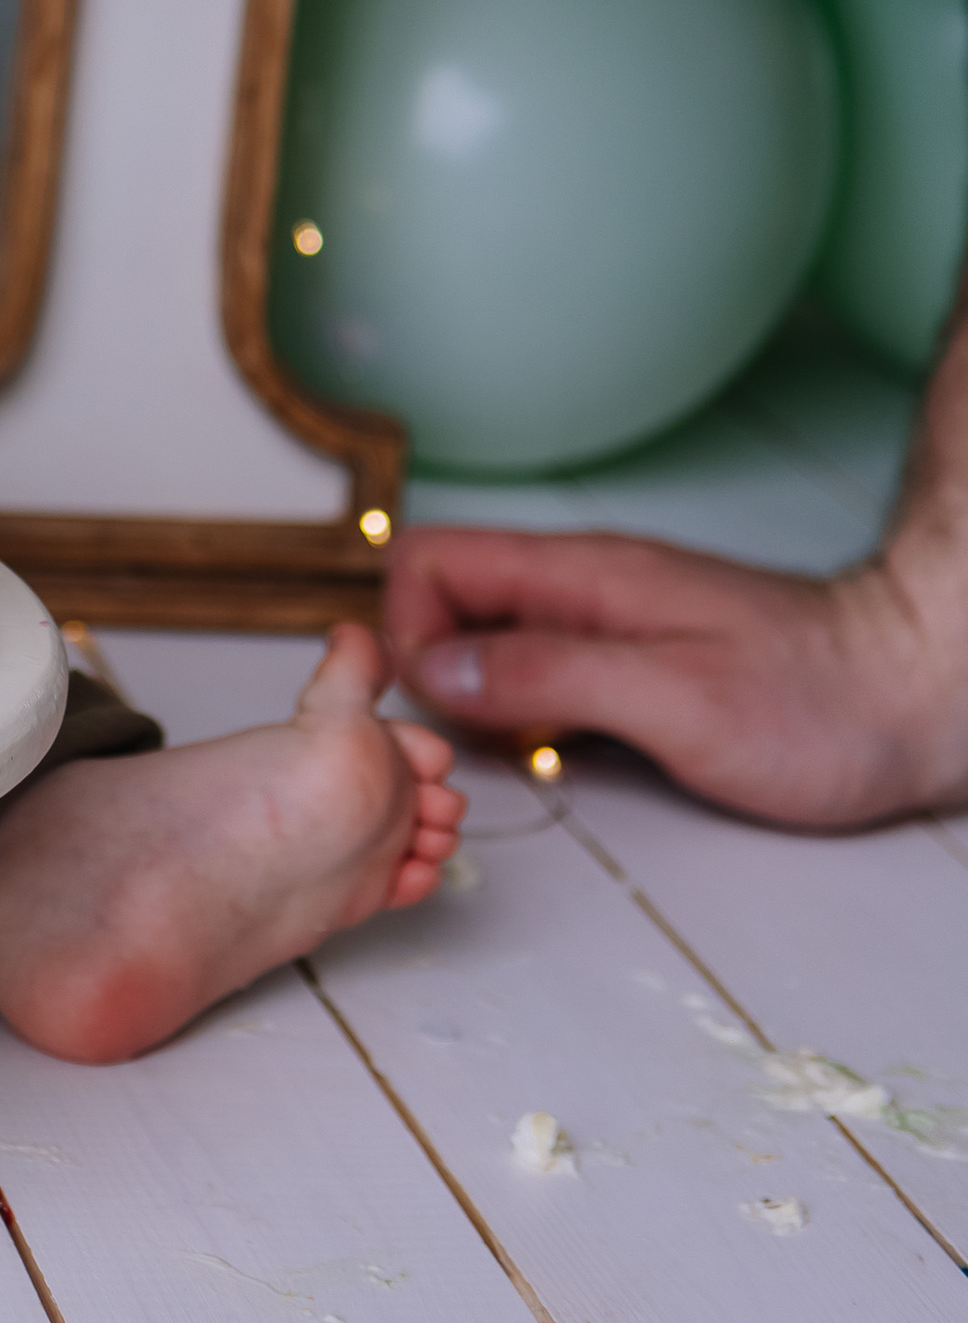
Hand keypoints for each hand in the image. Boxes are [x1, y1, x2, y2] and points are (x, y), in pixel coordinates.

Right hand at [383, 522, 967, 827]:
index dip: (409, 634)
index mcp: (580, 576)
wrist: (914, 695)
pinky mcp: (632, 663)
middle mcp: (582, 589)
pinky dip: (528, 719)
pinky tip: (566, 759)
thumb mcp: (673, 698)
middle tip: (483, 749)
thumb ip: (550, 675)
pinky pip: (540, 677)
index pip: (430, 561)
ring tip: (527, 761)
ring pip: (489, 645)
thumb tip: (439, 669)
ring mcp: (606, 624)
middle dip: (434, 677)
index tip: (440, 710)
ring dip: (481, 705)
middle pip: (447, 603)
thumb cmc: (815, 701)